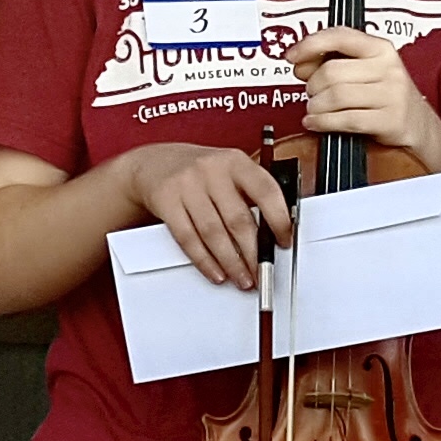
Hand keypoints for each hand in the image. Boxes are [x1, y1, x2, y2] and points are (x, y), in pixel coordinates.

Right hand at [131, 139, 294, 292]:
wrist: (155, 162)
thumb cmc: (201, 172)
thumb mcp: (229, 171)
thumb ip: (251, 194)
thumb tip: (275, 233)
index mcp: (235, 161)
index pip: (265, 191)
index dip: (279, 219)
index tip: (285, 241)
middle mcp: (212, 170)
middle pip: (238, 219)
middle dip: (254, 254)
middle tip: (263, 273)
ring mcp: (187, 185)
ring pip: (213, 233)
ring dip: (231, 263)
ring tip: (242, 278)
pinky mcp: (166, 201)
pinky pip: (188, 238)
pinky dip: (204, 261)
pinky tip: (216, 272)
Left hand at [288, 25, 440, 165]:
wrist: (417, 125)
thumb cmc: (385, 95)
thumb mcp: (365, 70)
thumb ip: (333, 62)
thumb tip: (300, 63)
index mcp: (380, 48)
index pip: (339, 36)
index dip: (310, 45)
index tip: (292, 56)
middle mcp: (387, 68)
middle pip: (331, 71)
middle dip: (312, 85)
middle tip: (312, 93)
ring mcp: (391, 94)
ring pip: (336, 96)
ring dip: (316, 106)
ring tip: (315, 109)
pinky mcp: (390, 120)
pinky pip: (346, 119)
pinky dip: (323, 123)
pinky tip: (317, 123)